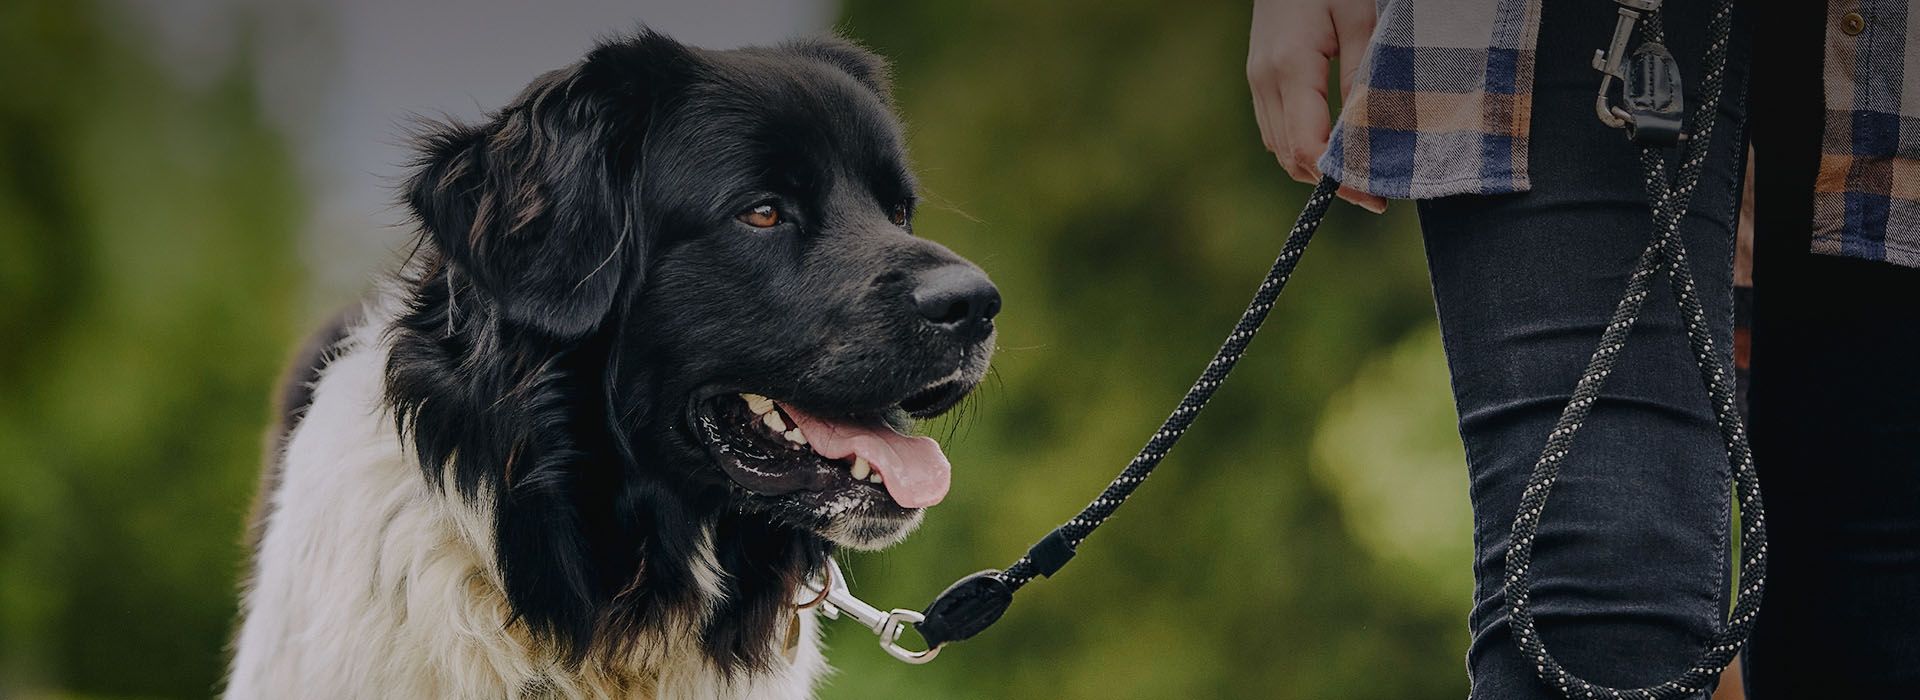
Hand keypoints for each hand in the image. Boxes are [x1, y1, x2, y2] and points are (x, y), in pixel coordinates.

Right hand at [1247, 0, 1387, 212]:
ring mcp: (1257, 80)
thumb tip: (1367, 133)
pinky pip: (1274, 129)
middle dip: (1329, 181)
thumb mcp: (1360, 19)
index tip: (1374, 197)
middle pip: (1290, 156)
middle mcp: (1265, 80)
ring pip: (1278, 148)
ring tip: (1355, 174)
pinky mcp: (1258, 78)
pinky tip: (1331, 146)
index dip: (1339, 179)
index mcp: (1292, 67)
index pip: (1308, 146)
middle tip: (1373, 193)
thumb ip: (1362, 74)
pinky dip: (1300, 146)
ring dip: (1313, 167)